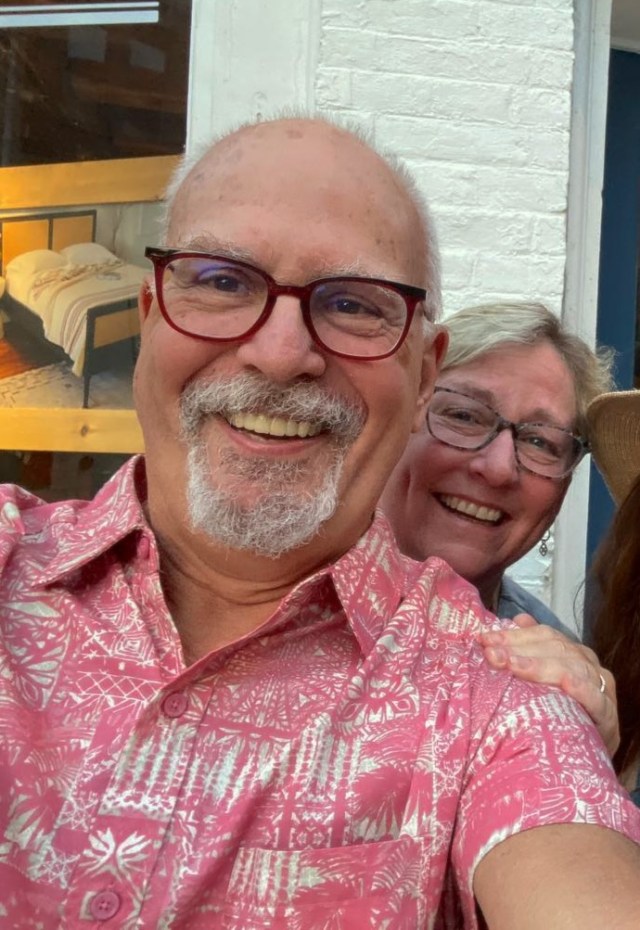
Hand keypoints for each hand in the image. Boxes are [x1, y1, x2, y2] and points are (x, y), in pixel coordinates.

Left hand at [478, 613, 619, 756]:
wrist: (587, 755)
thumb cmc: (560, 714)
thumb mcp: (542, 682)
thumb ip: (532, 650)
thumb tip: (518, 620)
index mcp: (571, 653)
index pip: (544, 636)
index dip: (514, 635)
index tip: (485, 639)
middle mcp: (587, 665)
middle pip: (554, 648)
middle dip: (519, 649)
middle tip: (491, 654)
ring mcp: (600, 688)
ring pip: (572, 667)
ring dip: (539, 665)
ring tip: (512, 666)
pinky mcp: (607, 716)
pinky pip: (595, 699)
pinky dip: (580, 689)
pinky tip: (564, 684)